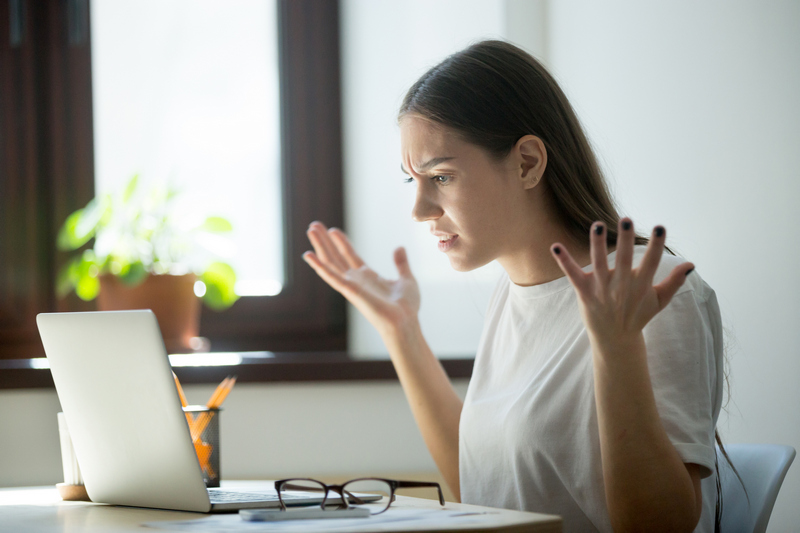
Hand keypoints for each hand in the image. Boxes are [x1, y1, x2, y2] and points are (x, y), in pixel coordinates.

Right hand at [303, 221, 420, 336]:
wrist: (405, 322)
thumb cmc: (407, 307)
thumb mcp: (407, 279)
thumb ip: (401, 263)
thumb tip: (399, 247)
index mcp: (368, 277)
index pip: (350, 256)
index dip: (341, 242)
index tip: (333, 230)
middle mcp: (356, 280)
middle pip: (336, 257)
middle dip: (324, 241)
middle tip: (313, 225)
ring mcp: (351, 285)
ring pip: (330, 262)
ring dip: (319, 246)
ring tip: (310, 229)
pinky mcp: (349, 291)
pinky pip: (331, 276)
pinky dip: (319, 266)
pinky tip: (308, 255)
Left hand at [550, 218, 693, 348]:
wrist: (615, 340)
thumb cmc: (638, 316)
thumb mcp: (659, 300)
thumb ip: (674, 282)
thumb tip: (691, 264)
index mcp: (641, 285)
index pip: (652, 262)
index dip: (656, 246)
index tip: (660, 228)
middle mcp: (622, 285)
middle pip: (625, 259)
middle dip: (626, 240)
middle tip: (626, 219)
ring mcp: (602, 288)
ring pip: (599, 262)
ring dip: (598, 244)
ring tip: (597, 225)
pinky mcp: (584, 292)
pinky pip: (572, 274)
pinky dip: (564, 261)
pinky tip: (555, 246)